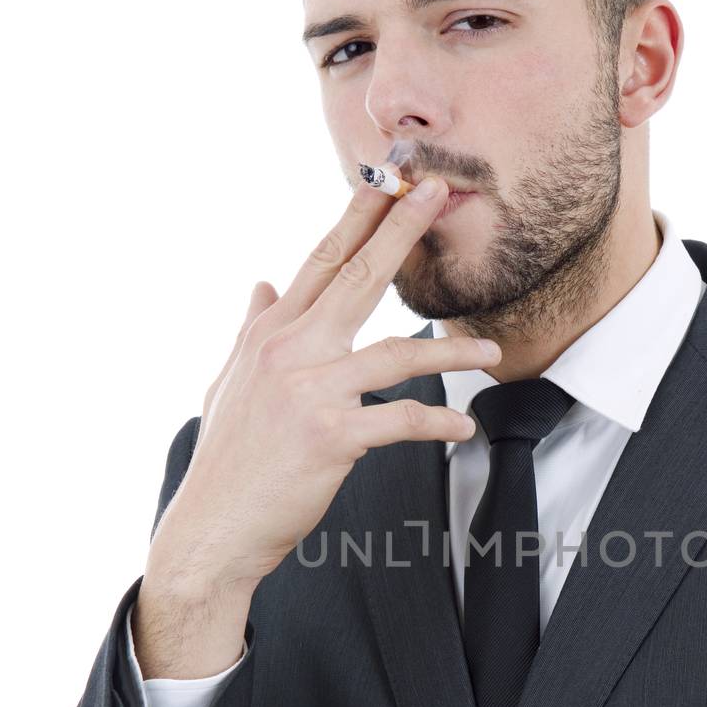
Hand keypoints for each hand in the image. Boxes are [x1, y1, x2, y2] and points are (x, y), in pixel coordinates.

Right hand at [147, 175, 501, 597]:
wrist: (213, 526)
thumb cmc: (228, 458)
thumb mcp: (230, 381)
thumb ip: (251, 328)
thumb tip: (261, 283)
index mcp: (270, 334)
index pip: (322, 261)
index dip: (358, 216)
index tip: (388, 180)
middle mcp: (289, 351)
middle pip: (358, 277)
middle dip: (401, 230)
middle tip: (437, 191)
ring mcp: (310, 391)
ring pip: (397, 353)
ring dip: (452, 352)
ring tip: (493, 351)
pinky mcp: (331, 436)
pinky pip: (400, 421)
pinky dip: (438, 424)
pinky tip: (465, 429)